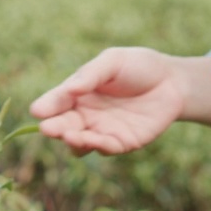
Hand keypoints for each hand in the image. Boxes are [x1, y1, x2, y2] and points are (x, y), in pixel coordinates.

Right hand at [30, 47, 185, 156]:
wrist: (173, 81)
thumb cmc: (139, 66)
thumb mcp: (113, 61)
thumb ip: (92, 74)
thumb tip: (71, 89)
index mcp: (78, 92)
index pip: (57, 101)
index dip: (47, 106)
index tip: (37, 110)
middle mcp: (85, 114)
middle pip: (64, 125)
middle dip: (55, 128)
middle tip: (48, 128)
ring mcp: (102, 130)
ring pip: (80, 142)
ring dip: (75, 141)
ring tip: (71, 135)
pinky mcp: (122, 143)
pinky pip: (106, 148)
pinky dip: (99, 146)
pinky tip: (96, 141)